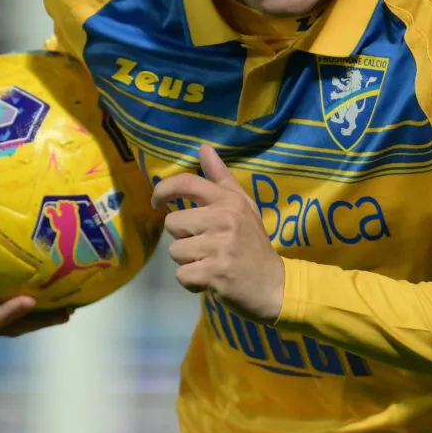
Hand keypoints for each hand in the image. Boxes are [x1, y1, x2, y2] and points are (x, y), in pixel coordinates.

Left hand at [150, 144, 284, 322]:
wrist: (275, 285)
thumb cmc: (253, 244)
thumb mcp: (243, 206)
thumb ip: (221, 178)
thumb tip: (204, 148)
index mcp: (229, 201)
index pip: (187, 184)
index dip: (164, 189)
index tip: (156, 201)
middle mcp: (224, 219)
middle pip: (173, 223)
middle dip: (183, 238)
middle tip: (205, 247)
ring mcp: (220, 247)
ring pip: (175, 251)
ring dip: (188, 262)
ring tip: (209, 263)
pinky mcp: (215, 273)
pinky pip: (181, 275)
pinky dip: (191, 282)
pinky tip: (209, 280)